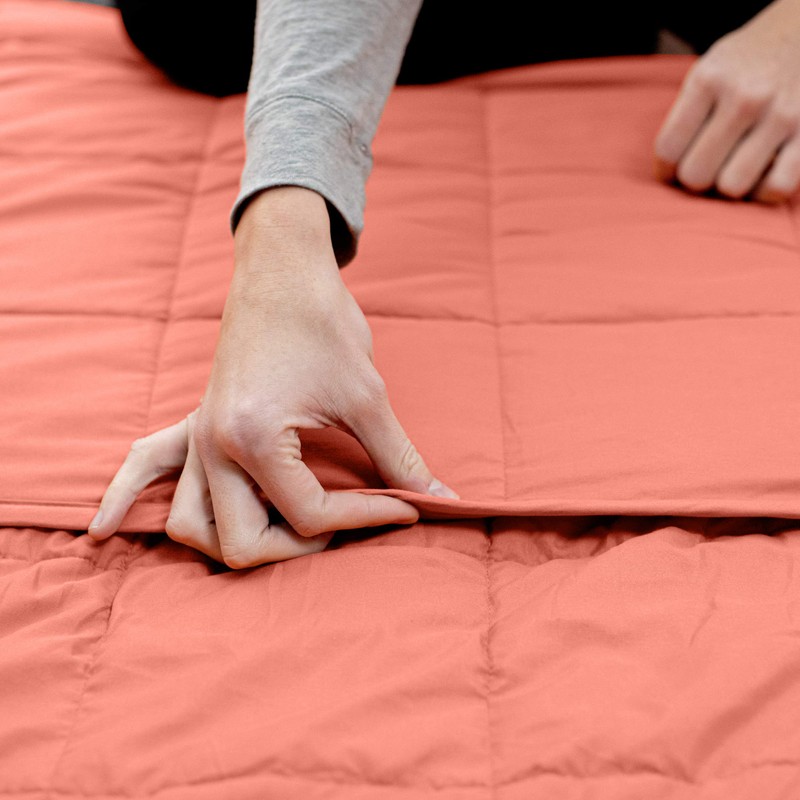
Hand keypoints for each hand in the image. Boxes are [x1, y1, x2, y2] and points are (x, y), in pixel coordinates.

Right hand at [87, 187, 457, 566]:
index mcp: (254, 439)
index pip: (311, 513)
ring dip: (234, 541)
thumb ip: (399, 456)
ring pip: (189, 525)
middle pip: (241, 543)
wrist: (282, 266)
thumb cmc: (322, 321)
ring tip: (286, 533)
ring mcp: (195, 435)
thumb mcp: (366, 395)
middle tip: (346, 523)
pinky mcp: (192, 422)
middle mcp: (212, 445)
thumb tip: (440, 497)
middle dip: (301, 547)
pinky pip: (141, 465)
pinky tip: (103, 531)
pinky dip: (124, 498)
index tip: (407, 505)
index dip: (369, 515)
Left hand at [654, 0, 799, 201]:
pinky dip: (764, 191)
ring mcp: (781, 115)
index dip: (666, 170)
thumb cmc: (747, 62)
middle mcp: (745, 97)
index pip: (667, 150)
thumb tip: (671, 173)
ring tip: (733, 169)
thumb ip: (687, 116)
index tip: (674, 168)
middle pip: (696, 176)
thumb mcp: (709, 71)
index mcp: (709, 80)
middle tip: (707, 167)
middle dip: (696, 179)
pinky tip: (761, 175)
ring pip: (732, 187)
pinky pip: (777, 188)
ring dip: (729, 186)